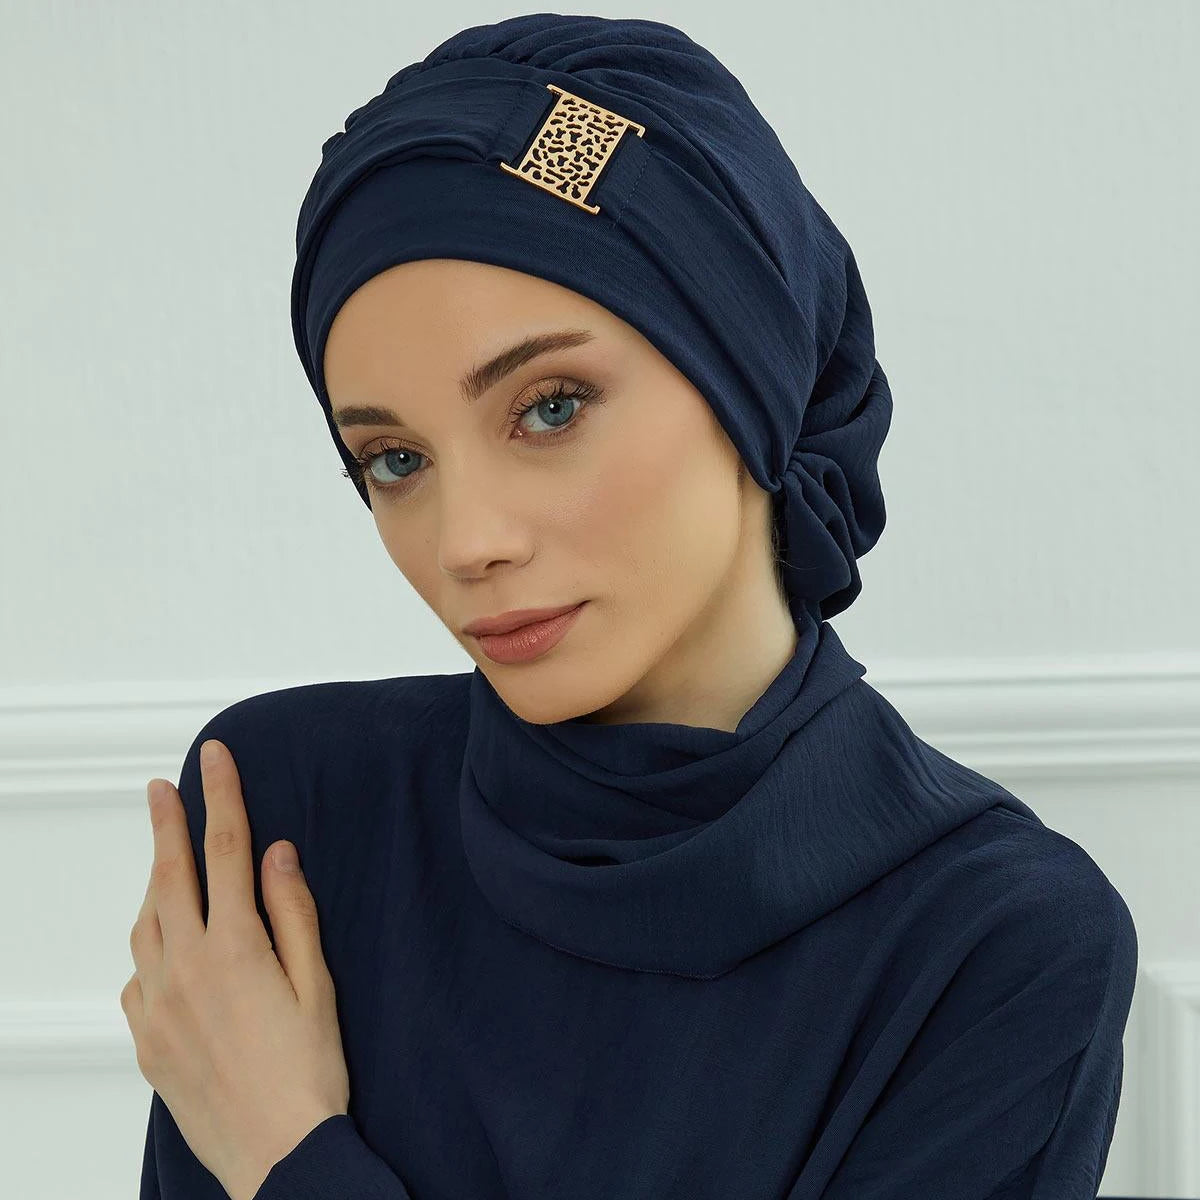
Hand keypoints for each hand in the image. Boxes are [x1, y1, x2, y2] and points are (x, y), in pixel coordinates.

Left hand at [121, 738, 349, 1199]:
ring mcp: (157, 1006)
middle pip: (170, 876)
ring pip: (144, 924)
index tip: (214, 759)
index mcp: (234, 947)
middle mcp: (185, 969)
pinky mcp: (145, 1039)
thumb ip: (293, 912)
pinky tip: (166, 946)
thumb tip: (278, 854)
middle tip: (161, 789)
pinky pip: (136, 975)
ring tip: (165, 862)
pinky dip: (148, 946)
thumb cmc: (308, 1074)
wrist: (277, 1155)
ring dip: (154, 884)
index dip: (221, 796)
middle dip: (166, 824)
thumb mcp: (318, 984)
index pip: (226, 850)